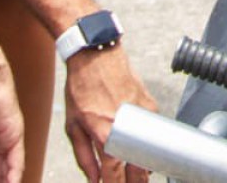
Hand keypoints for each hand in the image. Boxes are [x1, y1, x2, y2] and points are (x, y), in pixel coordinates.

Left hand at [65, 48, 156, 181]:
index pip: (114, 174)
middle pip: (138, 168)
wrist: (96, 55)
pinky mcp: (149, 104)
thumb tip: (93, 179)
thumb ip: (84, 157)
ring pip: (150, 152)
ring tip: (140, 177)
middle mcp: (125, 126)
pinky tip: (144, 151)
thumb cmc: (81, 87)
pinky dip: (150, 144)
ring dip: (145, 167)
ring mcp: (141, 115)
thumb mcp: (73, 126)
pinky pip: (153, 132)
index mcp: (103, 134)